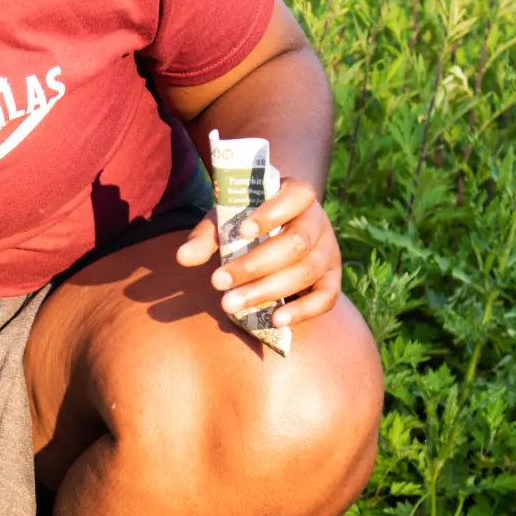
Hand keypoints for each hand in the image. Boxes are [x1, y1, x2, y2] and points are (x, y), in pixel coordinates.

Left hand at [175, 176, 345, 328]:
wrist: (280, 238)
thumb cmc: (250, 224)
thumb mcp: (228, 221)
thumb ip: (208, 236)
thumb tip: (183, 257)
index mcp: (297, 195)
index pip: (295, 197)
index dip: (271, 214)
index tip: (242, 230)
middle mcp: (319, 222)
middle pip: (296, 243)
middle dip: (255, 265)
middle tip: (217, 282)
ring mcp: (329, 252)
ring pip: (306, 272)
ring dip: (267, 290)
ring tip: (230, 305)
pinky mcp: (332, 280)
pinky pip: (326, 298)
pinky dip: (303, 311)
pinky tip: (276, 320)